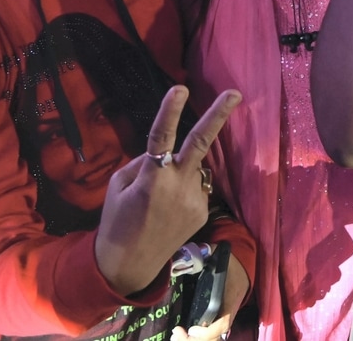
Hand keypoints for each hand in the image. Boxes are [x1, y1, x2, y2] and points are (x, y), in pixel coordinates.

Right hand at [94, 87, 241, 295]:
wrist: (130, 263)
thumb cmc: (117, 220)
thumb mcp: (119, 185)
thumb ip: (143, 163)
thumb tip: (163, 151)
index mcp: (152, 178)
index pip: (161, 136)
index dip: (169, 111)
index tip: (179, 88)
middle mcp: (178, 185)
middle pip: (201, 144)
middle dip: (219, 115)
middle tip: (235, 93)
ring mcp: (195, 199)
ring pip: (195, 168)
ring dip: (184, 169)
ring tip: (162, 198)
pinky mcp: (203, 211)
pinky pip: (197, 187)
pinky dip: (185, 188)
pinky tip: (169, 209)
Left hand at [170, 254, 248, 339]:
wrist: (243, 263)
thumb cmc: (229, 260)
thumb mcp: (216, 254)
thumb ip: (200, 258)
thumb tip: (182, 262)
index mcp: (230, 298)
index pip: (223, 323)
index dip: (208, 332)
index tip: (192, 329)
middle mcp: (229, 311)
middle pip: (215, 337)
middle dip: (195, 340)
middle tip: (177, 333)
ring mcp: (225, 316)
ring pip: (213, 338)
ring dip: (193, 340)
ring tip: (177, 336)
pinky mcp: (219, 318)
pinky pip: (210, 335)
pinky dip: (196, 338)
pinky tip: (183, 335)